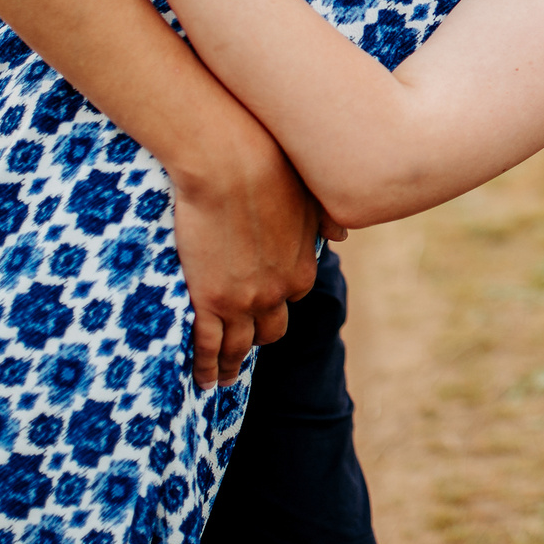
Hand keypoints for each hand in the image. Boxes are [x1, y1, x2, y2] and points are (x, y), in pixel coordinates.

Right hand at [164, 110, 323, 387]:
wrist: (231, 164)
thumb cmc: (270, 169)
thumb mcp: (308, 197)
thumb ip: (323, 220)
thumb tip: (343, 234)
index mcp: (302, 270)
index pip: (292, 297)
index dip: (276, 299)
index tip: (263, 302)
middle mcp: (277, 293)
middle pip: (270, 329)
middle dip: (257, 336)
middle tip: (243, 346)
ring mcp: (243, 301)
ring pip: (238, 346)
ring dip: (230, 365)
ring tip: (219, 378)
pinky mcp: (211, 300)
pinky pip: (208, 346)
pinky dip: (204, 366)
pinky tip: (200, 379)